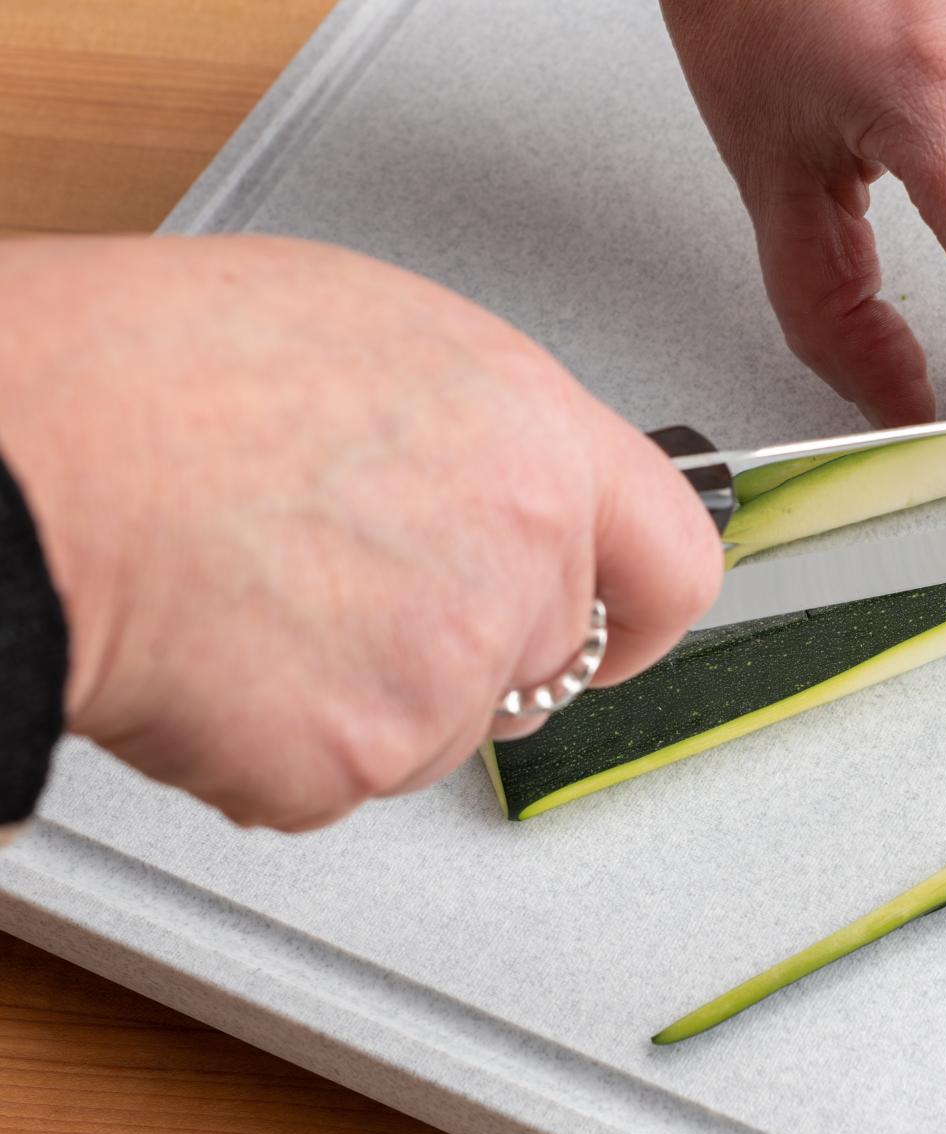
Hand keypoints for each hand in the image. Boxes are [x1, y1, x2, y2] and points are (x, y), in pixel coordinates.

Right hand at [0, 235, 720, 830]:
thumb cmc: (150, 373)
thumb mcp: (372, 334)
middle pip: (543, 657)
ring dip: (368, 696)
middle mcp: (519, 560)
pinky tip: (217, 656)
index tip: (629, 633)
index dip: (648, 612)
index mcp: (534, 439)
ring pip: (441, 728)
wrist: (27, 461)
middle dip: (466, 644)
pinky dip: (279, 746)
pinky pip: (338, 781)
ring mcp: (445, 675)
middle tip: (341, 582)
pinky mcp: (355, 765)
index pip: (675, 562)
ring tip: (253, 596)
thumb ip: (483, 435)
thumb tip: (506, 490)